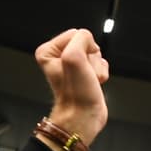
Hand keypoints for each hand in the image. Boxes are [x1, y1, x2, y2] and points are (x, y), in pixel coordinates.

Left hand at [36, 28, 109, 146]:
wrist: (83, 117)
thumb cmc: (76, 93)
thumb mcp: (74, 56)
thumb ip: (82, 38)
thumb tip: (91, 43)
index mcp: (49, 51)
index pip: (76, 34)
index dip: (84, 49)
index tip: (79, 67)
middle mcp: (59, 57)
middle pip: (87, 44)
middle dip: (92, 60)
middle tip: (85, 76)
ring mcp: (73, 66)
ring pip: (96, 54)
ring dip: (97, 69)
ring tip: (90, 81)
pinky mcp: (85, 74)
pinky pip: (101, 64)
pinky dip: (102, 74)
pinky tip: (94, 84)